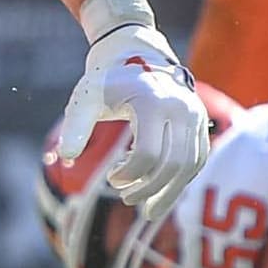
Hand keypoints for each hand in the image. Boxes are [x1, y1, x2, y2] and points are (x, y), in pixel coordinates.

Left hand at [56, 23, 210, 220]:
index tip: (110, 178)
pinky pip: (197, 160)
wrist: (138, 58)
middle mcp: (181, 107)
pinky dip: (180, 181)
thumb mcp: (86, 98)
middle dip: (149, 189)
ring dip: (169, 192)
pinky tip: (161, 193)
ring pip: (190, 166)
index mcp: (153, 101)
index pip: (147, 154)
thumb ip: (75, 125)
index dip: (128, 175)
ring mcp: (196, 115)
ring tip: (147, 210)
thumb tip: (65, 156)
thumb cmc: (108, 82)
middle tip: (126, 199)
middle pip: (172, 164)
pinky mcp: (202, 123)